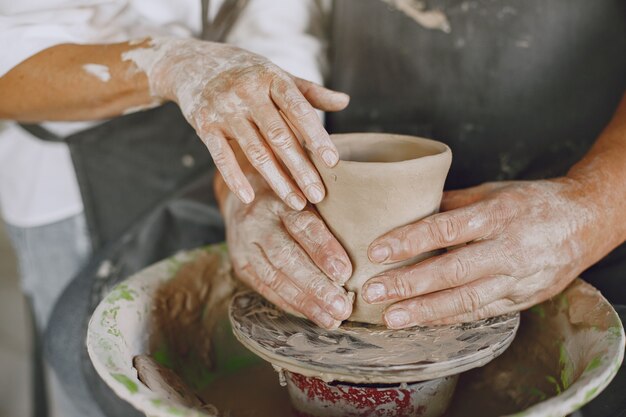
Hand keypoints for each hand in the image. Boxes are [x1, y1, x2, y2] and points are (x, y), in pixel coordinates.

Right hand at [124, 38, 348, 209]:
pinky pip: (221, 156)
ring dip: (277, 180)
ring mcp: (224, 109)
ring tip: (296, 203)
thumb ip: (309, 92)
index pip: (299, 110)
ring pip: (254, 151)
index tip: (333, 162)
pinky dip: (235, 178)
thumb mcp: (276, 75)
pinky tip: (250, 197)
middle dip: (301, 168)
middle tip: (319, 196)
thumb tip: (345, 101)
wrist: (192, 63)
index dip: (316, 136)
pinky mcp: (204, 125)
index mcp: (272, 78)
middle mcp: (248, 92)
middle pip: (279, 136)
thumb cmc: (245, 73)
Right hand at [223, 175, 352, 328]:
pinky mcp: (241, 264)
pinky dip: (290, 304)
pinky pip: (266, 288)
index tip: (345, 273)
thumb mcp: (305, 187)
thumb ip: (327, 206)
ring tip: (331, 318)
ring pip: (274, 278)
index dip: (324, 250)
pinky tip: (312, 314)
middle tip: (342, 306)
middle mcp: (257, 221)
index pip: (302, 225)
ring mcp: (244, 245)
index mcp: (278, 198)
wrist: (243, 191)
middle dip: (316, 286)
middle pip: (286, 257)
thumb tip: (365, 237)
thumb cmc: (289, 191)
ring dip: (305, 302)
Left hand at [362, 179, 607, 327]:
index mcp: (497, 215)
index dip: (409, 241)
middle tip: (374, 291)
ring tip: (391, 317)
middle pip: (452, 271)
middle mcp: (507, 249)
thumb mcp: (492, 191)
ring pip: (466, 300)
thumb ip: (450, 204)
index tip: (377, 250)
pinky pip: (480, 313)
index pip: (445, 229)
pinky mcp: (522, 300)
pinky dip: (448, 319)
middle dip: (408, 284)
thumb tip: (405, 211)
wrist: (586, 221)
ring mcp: (517, 279)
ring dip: (424, 311)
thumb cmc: (533, 202)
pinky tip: (422, 321)